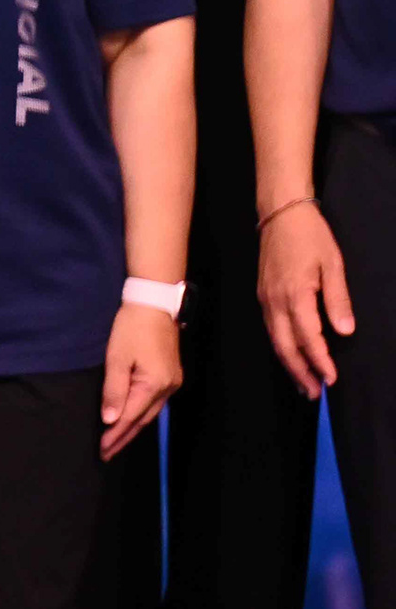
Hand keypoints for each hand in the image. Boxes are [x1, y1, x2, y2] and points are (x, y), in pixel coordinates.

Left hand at [105, 301, 185, 456]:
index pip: (130, 417)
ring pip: (149, 413)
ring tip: (116, 442)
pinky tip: (131, 419)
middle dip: (123, 437)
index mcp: (154, 385)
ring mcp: (172, 383)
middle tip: (106, 453)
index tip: (102, 450)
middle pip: (142, 420)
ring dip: (132, 428)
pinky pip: (153, 402)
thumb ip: (114, 390)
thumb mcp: (116, 358)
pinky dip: (140, 413)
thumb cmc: (131, 328)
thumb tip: (110, 420)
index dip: (115, 435)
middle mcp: (167, 388)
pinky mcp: (170, 376)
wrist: (153, 305)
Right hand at [263, 200, 354, 396]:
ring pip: (275, 339)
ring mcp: (265, 299)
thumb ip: (338, 299)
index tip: (332, 379)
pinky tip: (290, 355)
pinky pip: (270, 329)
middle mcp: (275, 301)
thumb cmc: (311, 237)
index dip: (320, 360)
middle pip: (285, 345)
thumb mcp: (333, 264)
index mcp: (295, 294)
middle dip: (300, 371)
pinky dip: (281, 347)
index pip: (308, 337)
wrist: (280, 213)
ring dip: (289, 363)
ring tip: (304, 384)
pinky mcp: (263, 295)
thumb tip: (345, 331)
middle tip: (315, 394)